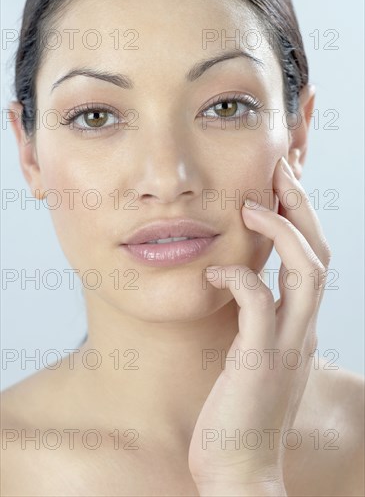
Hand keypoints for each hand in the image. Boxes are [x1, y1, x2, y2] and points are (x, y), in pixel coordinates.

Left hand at [188, 156, 331, 494]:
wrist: (238, 470)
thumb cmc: (237, 411)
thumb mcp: (251, 354)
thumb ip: (254, 320)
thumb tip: (238, 282)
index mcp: (299, 325)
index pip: (312, 259)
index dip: (301, 217)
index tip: (281, 183)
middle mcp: (302, 330)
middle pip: (320, 254)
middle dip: (301, 207)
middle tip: (280, 170)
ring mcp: (287, 345)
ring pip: (307, 273)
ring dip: (282, 233)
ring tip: (252, 206)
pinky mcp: (260, 361)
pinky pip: (259, 305)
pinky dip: (240, 278)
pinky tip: (214, 270)